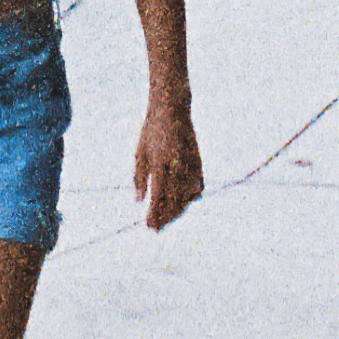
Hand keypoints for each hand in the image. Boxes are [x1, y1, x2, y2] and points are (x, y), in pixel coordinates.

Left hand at [135, 98, 203, 228]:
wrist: (173, 110)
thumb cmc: (152, 131)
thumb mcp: (140, 152)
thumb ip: (139, 178)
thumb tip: (138, 201)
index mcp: (162, 162)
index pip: (159, 196)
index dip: (154, 214)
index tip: (148, 226)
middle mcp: (179, 166)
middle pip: (174, 202)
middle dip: (165, 218)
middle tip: (154, 229)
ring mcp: (192, 166)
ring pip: (187, 199)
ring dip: (176, 212)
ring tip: (165, 220)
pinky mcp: (199, 165)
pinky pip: (196, 190)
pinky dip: (188, 200)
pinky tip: (179, 205)